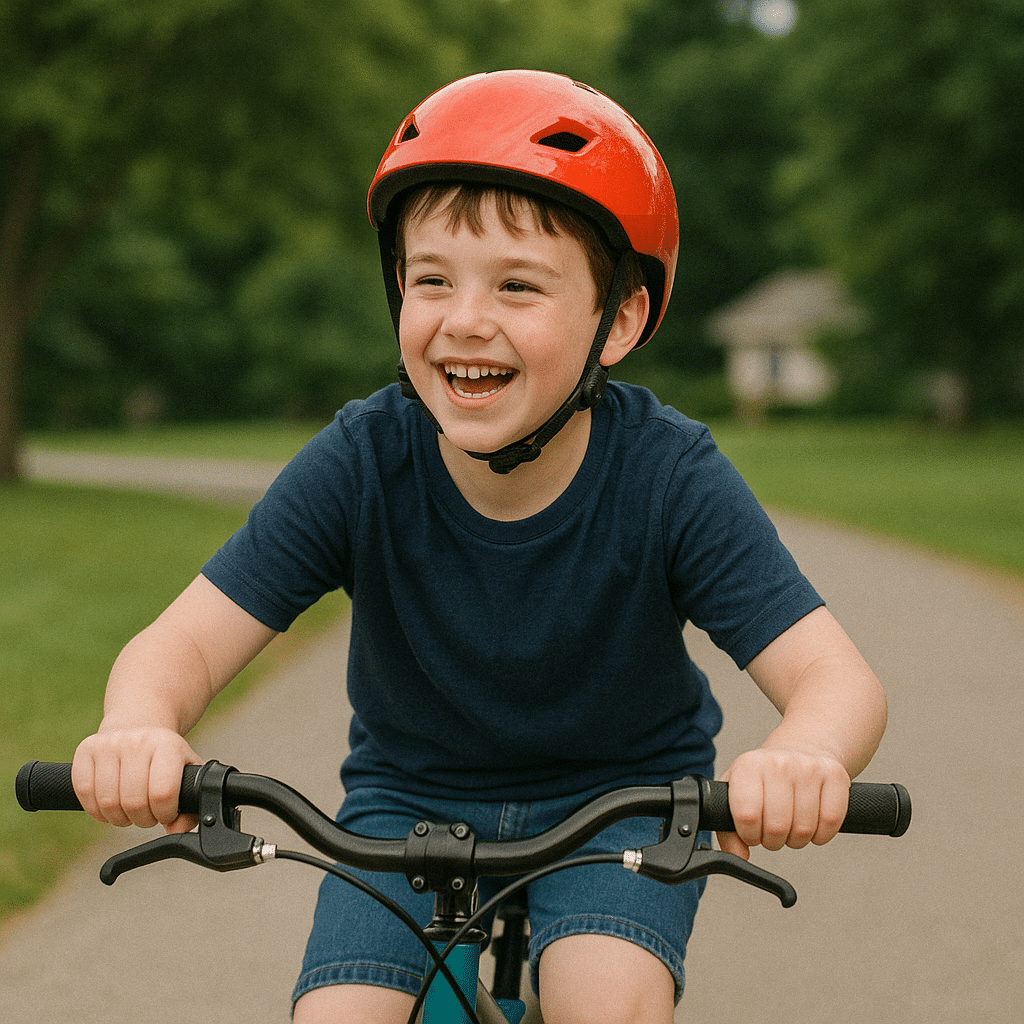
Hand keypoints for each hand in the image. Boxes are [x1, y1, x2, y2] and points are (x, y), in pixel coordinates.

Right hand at [72, 727, 200, 833]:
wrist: (139, 725)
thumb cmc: (165, 759)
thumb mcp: (186, 774)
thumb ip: (189, 806)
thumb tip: (176, 831)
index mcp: (168, 745)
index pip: (163, 793)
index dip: (164, 814)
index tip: (166, 813)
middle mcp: (138, 740)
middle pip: (134, 802)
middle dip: (142, 819)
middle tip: (147, 814)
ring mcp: (110, 743)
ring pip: (108, 802)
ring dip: (119, 818)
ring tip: (130, 811)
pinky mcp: (86, 749)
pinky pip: (84, 792)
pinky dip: (95, 810)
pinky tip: (109, 806)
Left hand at [716, 747, 849, 859]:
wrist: (800, 749)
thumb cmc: (766, 777)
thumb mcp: (736, 793)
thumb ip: (728, 828)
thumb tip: (738, 855)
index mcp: (748, 766)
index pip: (747, 815)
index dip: (750, 835)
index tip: (752, 833)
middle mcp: (778, 763)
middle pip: (777, 827)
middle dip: (773, 841)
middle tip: (772, 831)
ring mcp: (809, 767)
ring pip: (804, 829)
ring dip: (796, 839)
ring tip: (791, 825)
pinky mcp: (835, 775)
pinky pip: (831, 822)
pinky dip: (821, 834)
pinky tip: (812, 823)